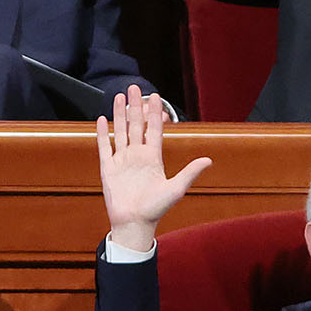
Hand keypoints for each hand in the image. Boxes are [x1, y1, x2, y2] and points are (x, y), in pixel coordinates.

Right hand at [95, 86, 208, 250]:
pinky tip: (102, 119)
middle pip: (136, 125)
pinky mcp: (108, 168)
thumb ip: (190, 172)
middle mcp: (137, 156)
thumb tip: (209, 160)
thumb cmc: (155, 209)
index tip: (155, 97)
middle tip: (135, 88)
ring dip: (120, 114)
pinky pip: (104, 147)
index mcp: (153, 159)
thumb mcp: (176, 188)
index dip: (155, 114)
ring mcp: (122, 160)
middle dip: (136, 106)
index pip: (154, 130)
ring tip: (120, 96)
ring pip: (120, 131)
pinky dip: (103, 133)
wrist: (134, 223)